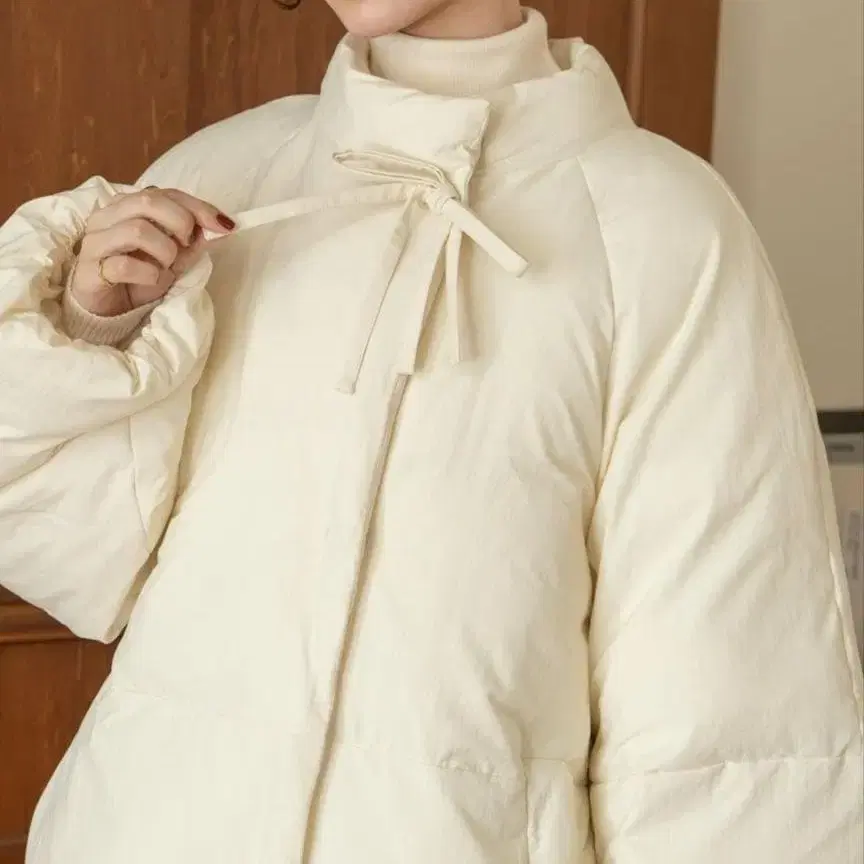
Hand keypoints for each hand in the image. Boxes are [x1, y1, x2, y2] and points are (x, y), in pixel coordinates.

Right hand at [69, 187, 235, 316]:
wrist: (108, 311)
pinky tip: (152, 281)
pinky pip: (124, 266)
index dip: (197, 206)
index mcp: (127, 207)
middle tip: (187, 245)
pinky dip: (148, 275)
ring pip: (136, 230)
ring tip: (167, 267)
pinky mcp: (90, 270)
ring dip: (165, 251)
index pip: (165, 193)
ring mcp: (95, 242)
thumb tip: (222, 226)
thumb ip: (193, 242)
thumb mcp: (173, 259)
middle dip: (180, 222)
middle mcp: (107, 217)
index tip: (224, 225)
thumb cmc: (138, 278)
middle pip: (147, 201)